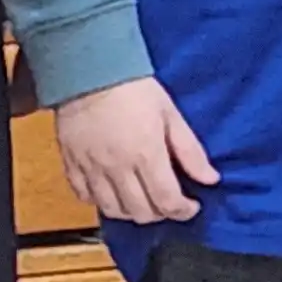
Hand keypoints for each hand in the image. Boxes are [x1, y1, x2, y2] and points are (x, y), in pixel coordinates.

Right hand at [56, 78, 219, 225]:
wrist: (89, 68)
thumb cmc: (133, 87)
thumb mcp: (170, 114)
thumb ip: (190, 151)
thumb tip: (210, 179)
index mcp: (146, 155)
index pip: (167, 202)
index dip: (183, 211)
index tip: (191, 205)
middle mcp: (118, 167)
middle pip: (141, 212)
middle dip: (160, 213)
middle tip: (167, 201)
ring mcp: (91, 167)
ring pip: (112, 210)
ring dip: (131, 212)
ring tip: (140, 199)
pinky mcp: (71, 162)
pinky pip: (83, 195)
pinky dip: (99, 200)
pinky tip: (110, 191)